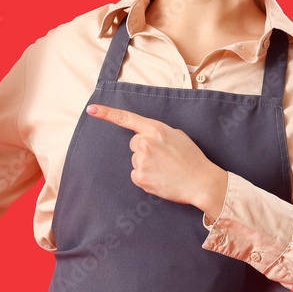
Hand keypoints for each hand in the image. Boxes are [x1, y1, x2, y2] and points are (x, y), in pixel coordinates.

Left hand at [86, 104, 226, 216]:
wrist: (201, 182)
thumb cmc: (192, 158)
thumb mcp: (177, 135)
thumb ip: (158, 133)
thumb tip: (146, 137)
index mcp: (155, 129)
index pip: (126, 118)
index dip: (107, 113)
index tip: (91, 109)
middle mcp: (144, 143)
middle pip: (134, 144)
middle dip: (144, 149)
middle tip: (164, 157)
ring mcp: (141, 161)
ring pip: (135, 160)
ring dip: (146, 164)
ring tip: (165, 169)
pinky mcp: (139, 177)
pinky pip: (136, 175)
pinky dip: (145, 177)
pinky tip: (160, 178)